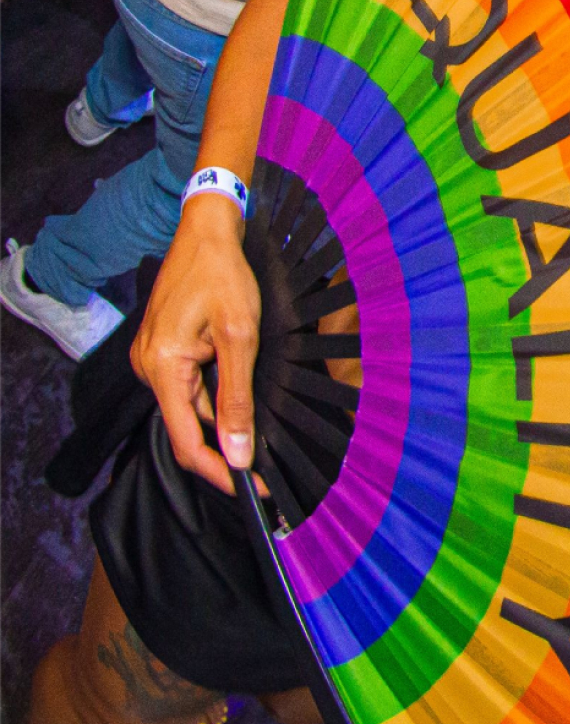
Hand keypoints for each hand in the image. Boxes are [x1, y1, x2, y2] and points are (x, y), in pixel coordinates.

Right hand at [129, 194, 262, 495]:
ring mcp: (154, 360)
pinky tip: (241, 409)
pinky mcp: (165, 352)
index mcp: (162, 367)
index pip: (185, 440)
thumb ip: (237, 397)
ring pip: (190, 410)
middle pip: (186, 429)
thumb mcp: (240, 337)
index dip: (219, 471)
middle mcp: (149, 368)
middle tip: (267, 476)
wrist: (207, 233)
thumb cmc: (224, 276)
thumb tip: (239, 451)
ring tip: (262, 446)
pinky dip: (216, 403)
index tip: (252, 491)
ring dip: (223, 427)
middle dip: (225, 454)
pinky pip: (190, 390)